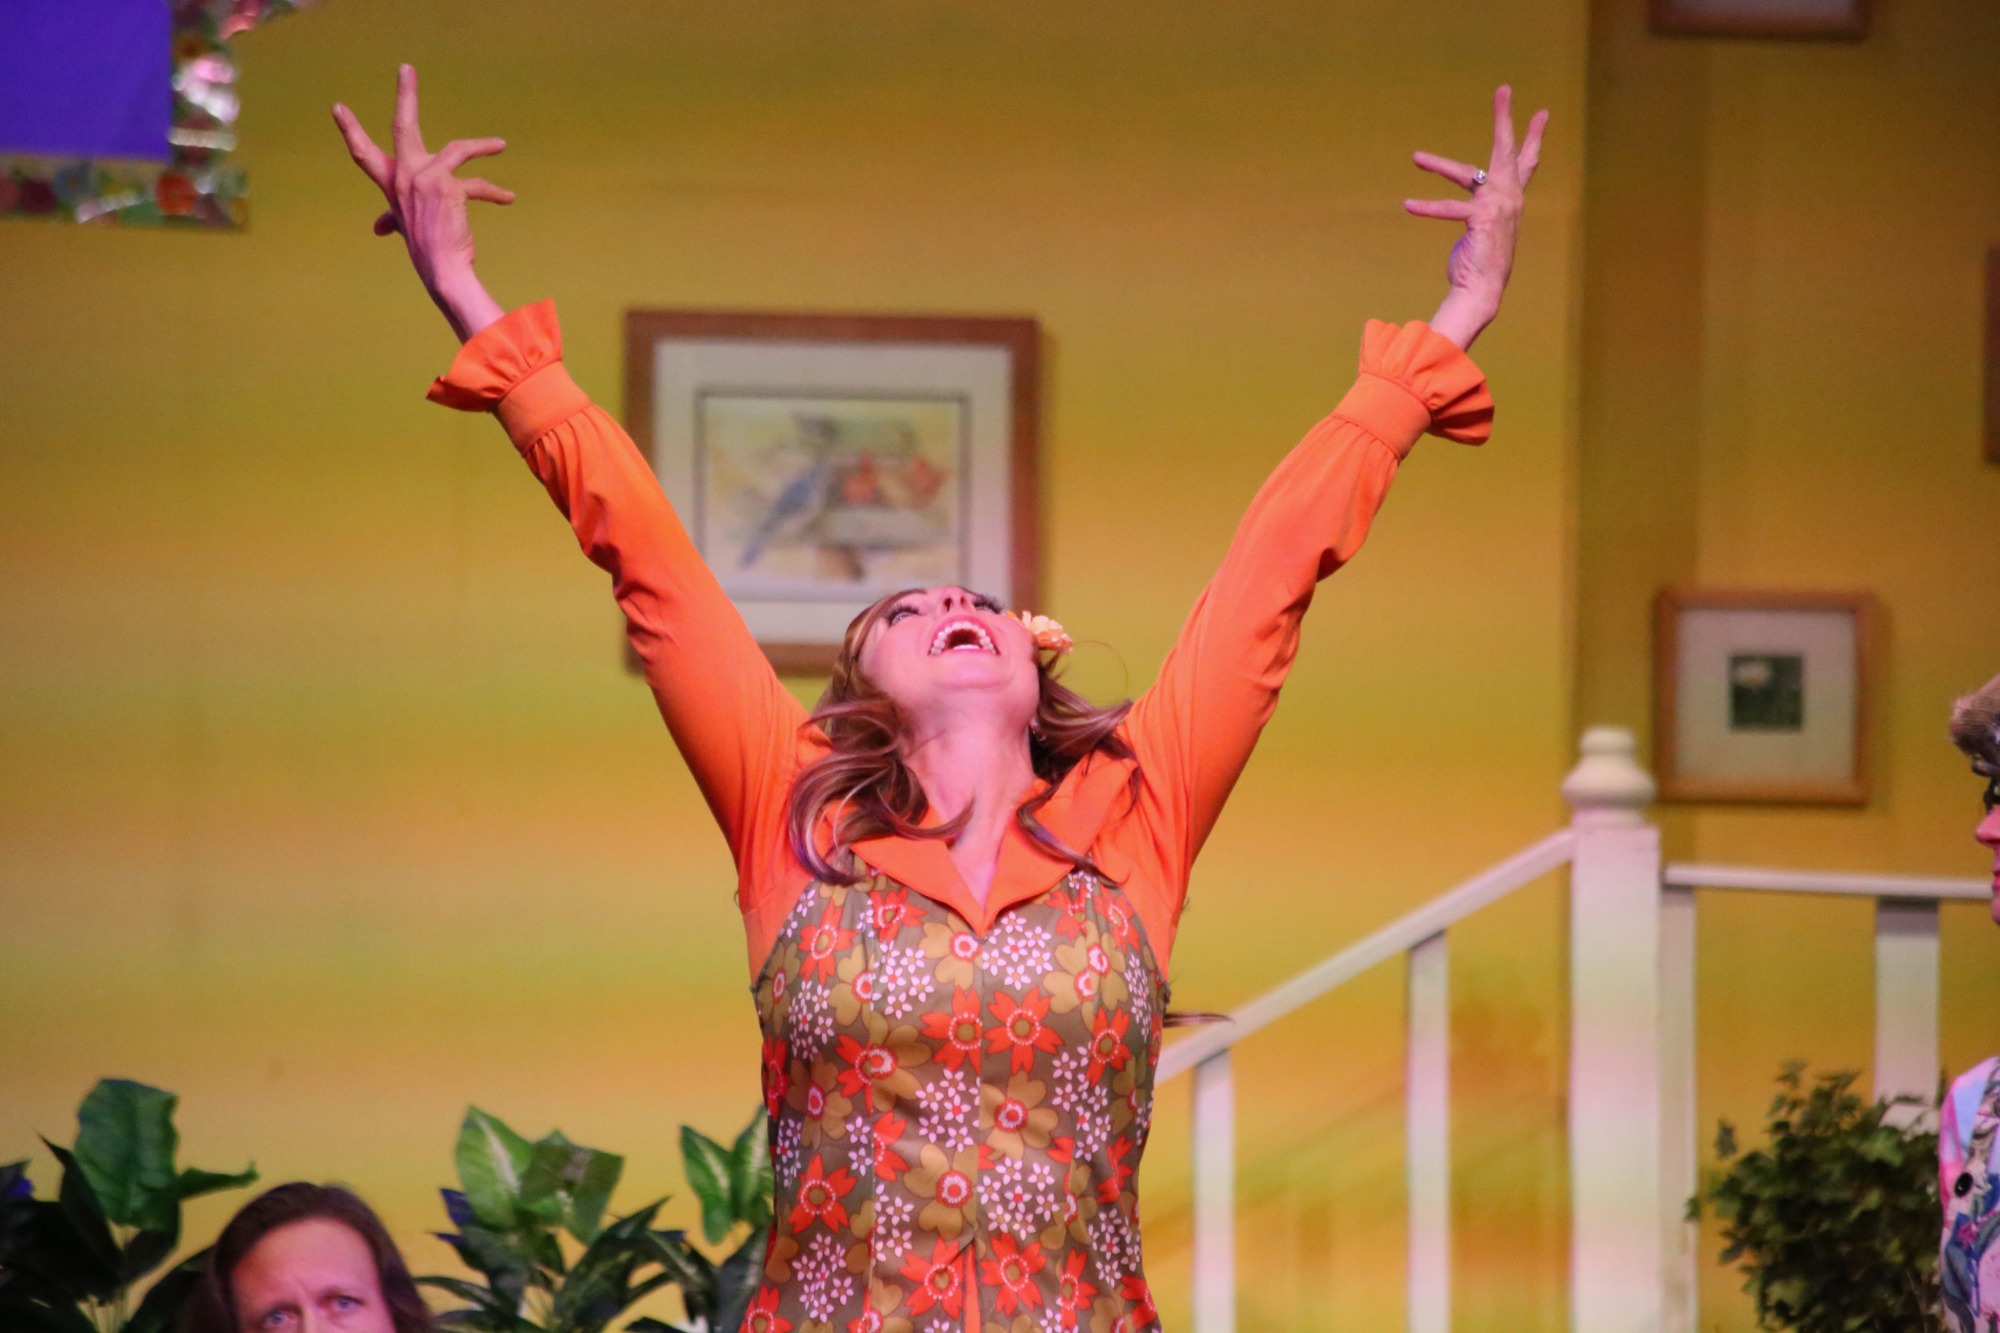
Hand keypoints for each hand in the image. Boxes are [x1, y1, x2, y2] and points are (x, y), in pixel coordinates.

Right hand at [332, 65, 510, 340]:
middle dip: (406, 94)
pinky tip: (507, 198)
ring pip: (457, 149)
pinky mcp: (446, 184)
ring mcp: (424, 178)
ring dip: (481, 146)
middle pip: (402, 126)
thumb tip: (378, 226)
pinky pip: (474, 182)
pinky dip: (493, 191)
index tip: (338, 107)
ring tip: (500, 146)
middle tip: (406, 68)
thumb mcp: (406, 228)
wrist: (443, 270)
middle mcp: (403, 177)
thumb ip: (393, 218)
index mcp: (391, 185)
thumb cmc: (427, 250)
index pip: (364, 155)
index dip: (351, 131)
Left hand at [1405, 86, 1548, 349]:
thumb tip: (1474, 207)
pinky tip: (1409, 205)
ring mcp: (1498, 206)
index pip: (1526, 162)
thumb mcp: (1484, 230)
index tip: (1541, 112)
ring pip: (1466, 175)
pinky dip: (1427, 208)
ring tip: (1415, 157)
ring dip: (1437, 165)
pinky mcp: (1482, 218)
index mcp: (1512, 199)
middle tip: (1504, 88)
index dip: (1533, 137)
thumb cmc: (1479, 265)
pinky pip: (1449, 208)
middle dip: (1504, 117)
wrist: (1483, 291)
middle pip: (1508, 150)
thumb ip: (1482, 211)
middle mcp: (1510, 198)